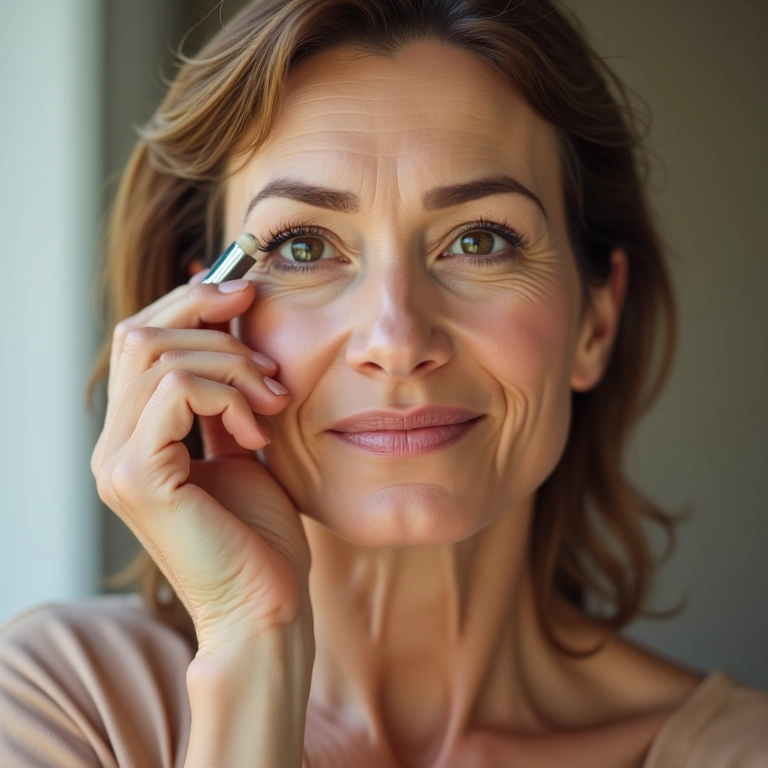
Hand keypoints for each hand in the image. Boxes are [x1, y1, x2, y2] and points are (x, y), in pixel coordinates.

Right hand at [91, 276, 311, 649]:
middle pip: (140, 334)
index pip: (139, 338)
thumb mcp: (240, 441)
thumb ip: (222, 392)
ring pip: (160, 355)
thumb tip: (227, 323)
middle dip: (214, 326)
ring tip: (270, 406)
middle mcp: (113, 446)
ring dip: (231, 366)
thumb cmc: (260, 531)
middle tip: (269, 365)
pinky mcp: (138, 477)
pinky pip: (178, 390)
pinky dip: (228, 396)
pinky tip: (256, 434)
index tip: (247, 293)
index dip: (191, 303)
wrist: (266, 603)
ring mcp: (117, 462)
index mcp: (134, 436)